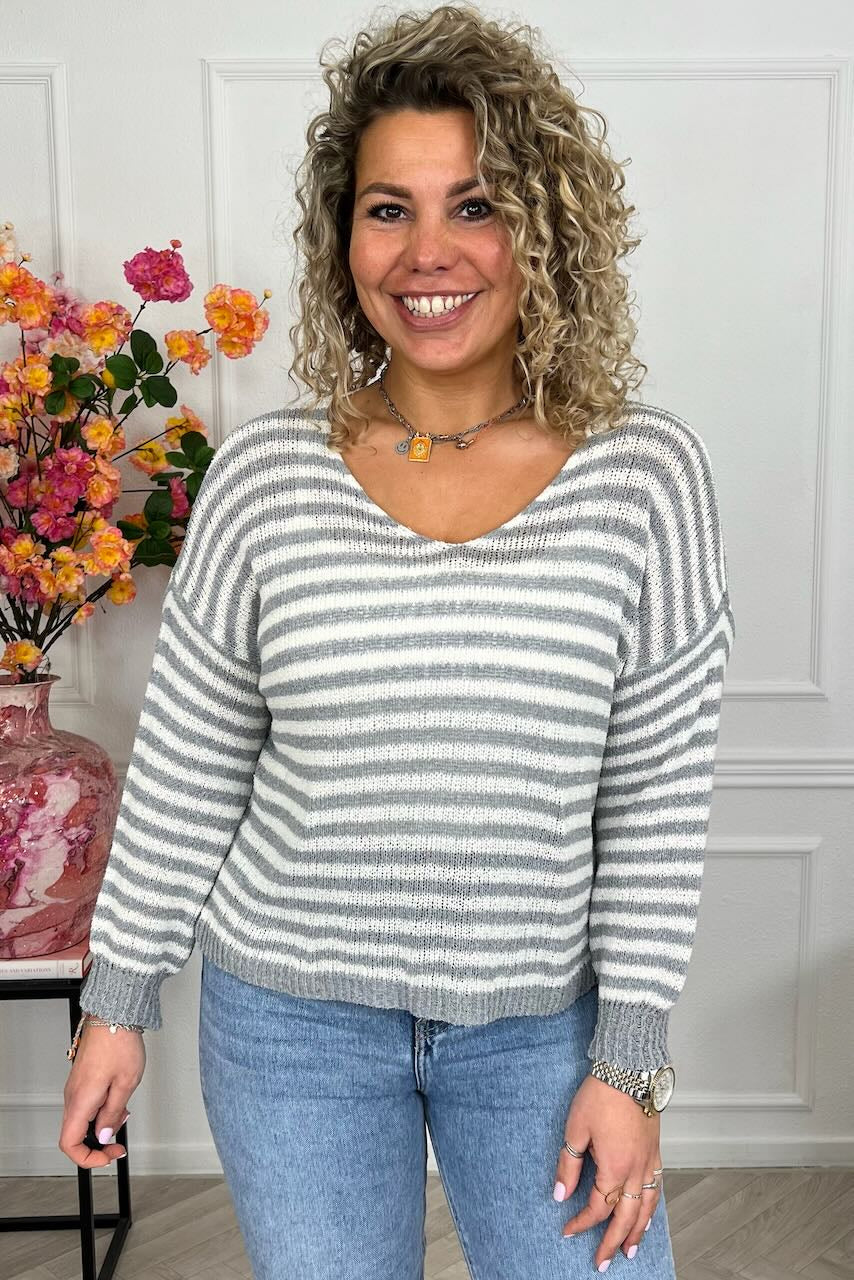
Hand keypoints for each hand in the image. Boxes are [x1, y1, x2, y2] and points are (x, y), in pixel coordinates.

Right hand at [59, 1022, 145, 1168]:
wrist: (113, 1015)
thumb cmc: (119, 1043)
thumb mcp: (125, 1084)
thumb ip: (113, 1114)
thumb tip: (104, 1136)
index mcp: (80, 1101)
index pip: (69, 1143)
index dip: (87, 1158)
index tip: (107, 1156)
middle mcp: (73, 1096)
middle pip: (76, 1134)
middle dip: (99, 1142)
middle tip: (119, 1141)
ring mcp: (76, 1088)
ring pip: (83, 1120)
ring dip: (103, 1124)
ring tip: (123, 1113)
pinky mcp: (82, 1080)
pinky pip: (87, 1105)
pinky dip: (103, 1110)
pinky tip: (118, 1099)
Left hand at [554, 1073, 662, 1271]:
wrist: (628, 1070)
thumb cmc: (601, 1095)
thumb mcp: (575, 1130)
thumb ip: (568, 1166)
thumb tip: (560, 1194)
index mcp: (614, 1168)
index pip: (597, 1207)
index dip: (582, 1222)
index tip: (568, 1230)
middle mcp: (635, 1170)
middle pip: (625, 1217)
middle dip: (613, 1242)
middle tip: (603, 1261)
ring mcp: (649, 1162)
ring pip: (646, 1207)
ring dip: (638, 1231)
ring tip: (630, 1250)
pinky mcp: (655, 1151)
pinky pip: (656, 1188)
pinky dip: (652, 1207)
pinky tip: (648, 1214)